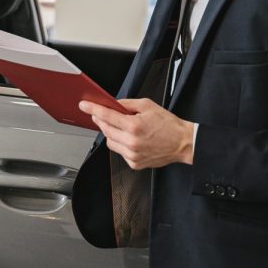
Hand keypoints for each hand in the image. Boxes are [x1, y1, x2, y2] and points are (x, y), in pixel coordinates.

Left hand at [79, 98, 194, 169]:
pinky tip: (130, 139)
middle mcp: (131, 142)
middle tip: (101, 114)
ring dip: (111, 133)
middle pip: (105, 129)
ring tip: (122, 127)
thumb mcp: (147, 106)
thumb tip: (112, 104)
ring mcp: (132, 155)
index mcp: (134, 126)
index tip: (84, 105)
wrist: (183, 143)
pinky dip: (120, 144)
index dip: (93, 109)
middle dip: (101, 120)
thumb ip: (127, 104)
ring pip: (110, 142)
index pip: (107, 116)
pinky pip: (119, 151)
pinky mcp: (135, 163)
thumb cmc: (168, 125)